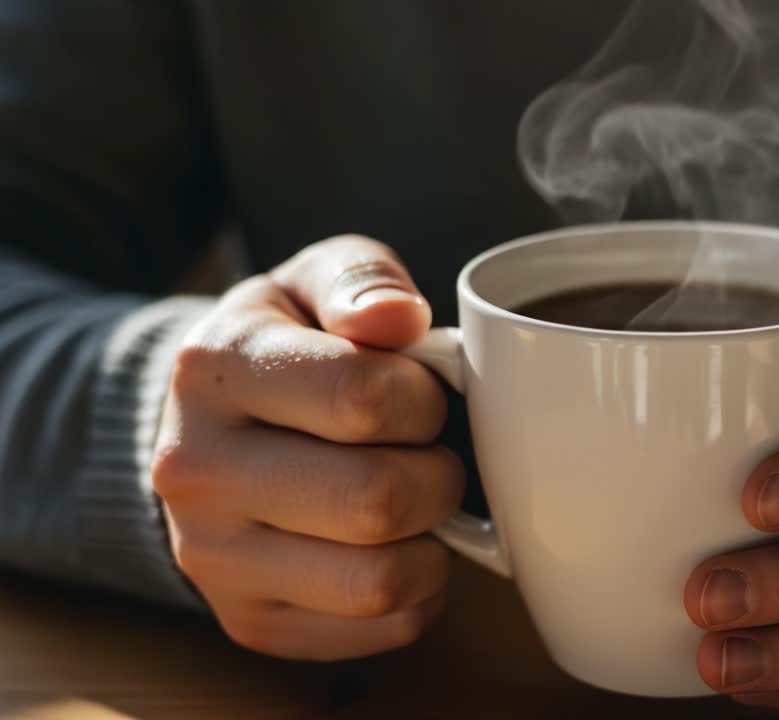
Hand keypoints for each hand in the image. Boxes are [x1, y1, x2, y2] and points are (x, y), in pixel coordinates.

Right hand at [153, 236, 463, 660]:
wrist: (206, 428)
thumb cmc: (287, 345)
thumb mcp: (313, 282)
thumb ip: (360, 280)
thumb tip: (397, 316)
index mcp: (217, 368)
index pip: (363, 398)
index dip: (424, 398)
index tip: (419, 392)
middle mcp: (197, 470)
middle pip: (376, 501)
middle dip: (436, 474)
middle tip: (426, 452)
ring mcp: (214, 557)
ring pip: (378, 580)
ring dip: (432, 542)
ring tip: (414, 501)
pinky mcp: (250, 619)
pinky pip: (379, 628)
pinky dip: (419, 591)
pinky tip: (397, 546)